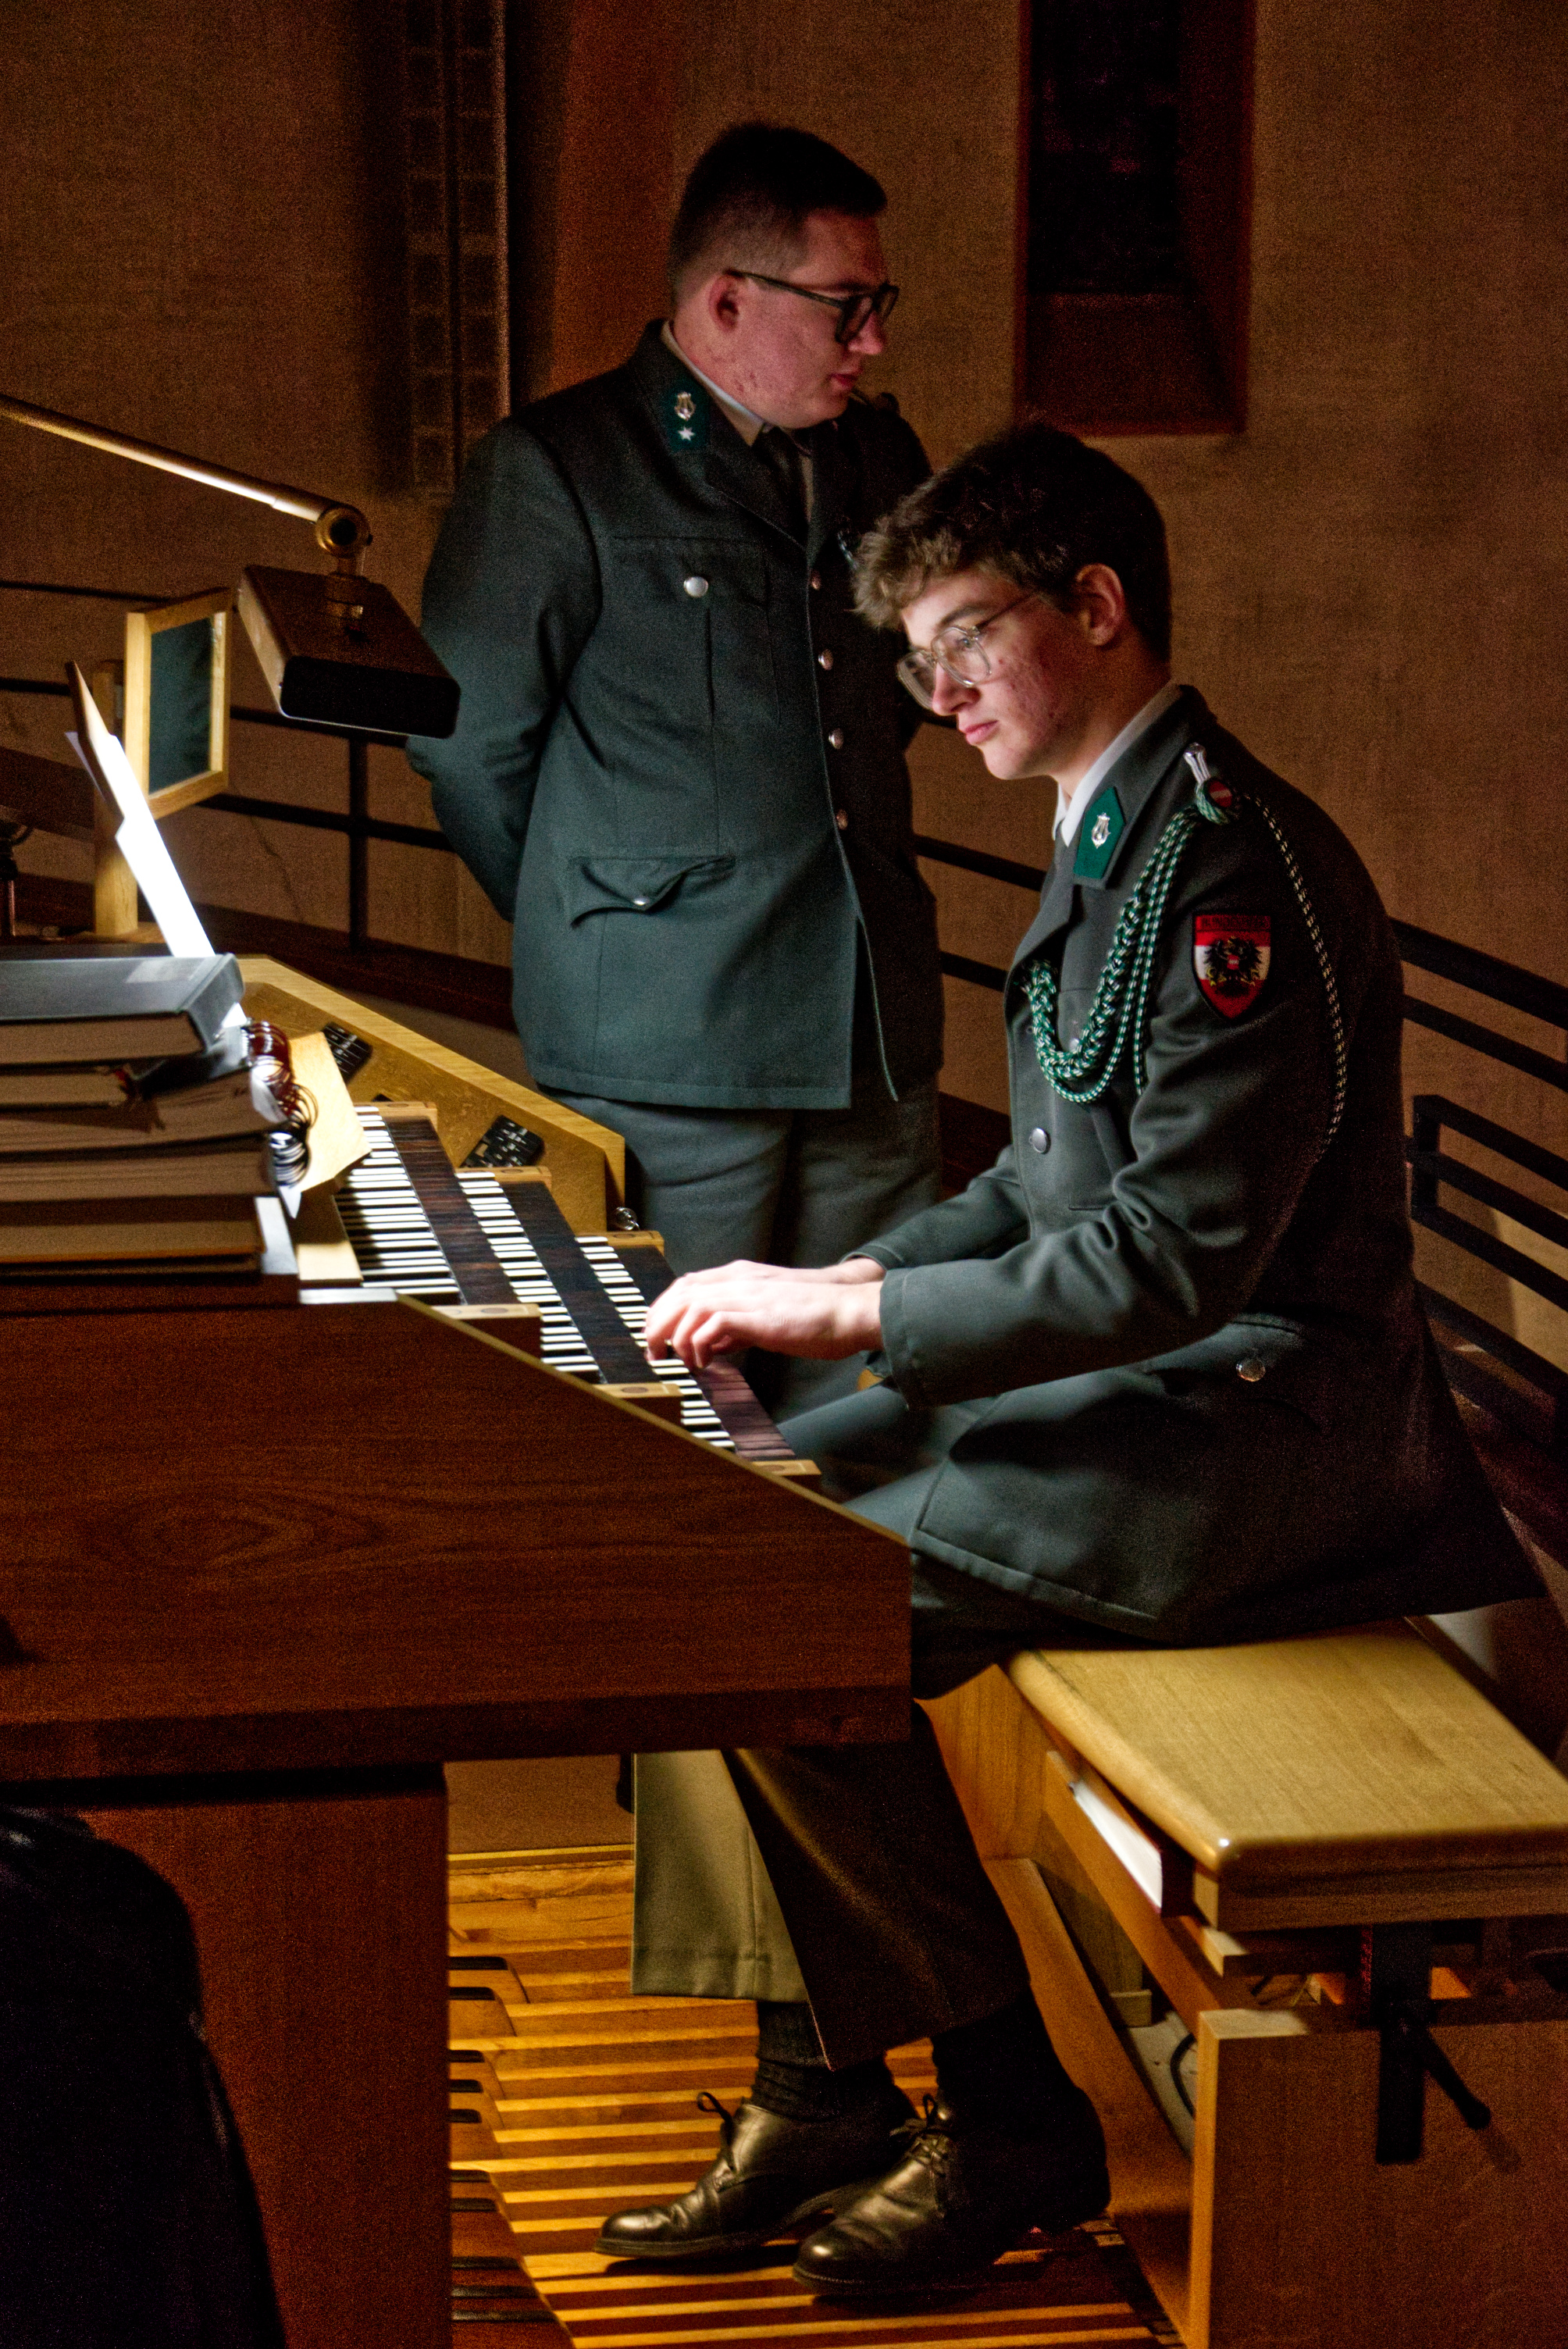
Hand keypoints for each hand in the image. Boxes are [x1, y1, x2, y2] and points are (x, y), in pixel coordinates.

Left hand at [644, 1258, 884, 1370]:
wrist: (849, 1311)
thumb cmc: (816, 1318)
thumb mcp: (767, 1318)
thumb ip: (737, 1328)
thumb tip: (712, 1345)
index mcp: (741, 1276)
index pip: (687, 1284)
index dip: (663, 1308)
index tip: (656, 1334)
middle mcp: (739, 1279)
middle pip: (680, 1292)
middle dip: (658, 1322)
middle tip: (654, 1351)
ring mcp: (748, 1294)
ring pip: (689, 1305)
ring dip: (675, 1335)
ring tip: (678, 1359)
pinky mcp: (757, 1313)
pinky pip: (711, 1324)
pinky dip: (699, 1344)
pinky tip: (704, 1362)